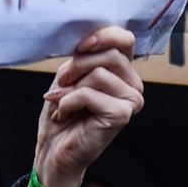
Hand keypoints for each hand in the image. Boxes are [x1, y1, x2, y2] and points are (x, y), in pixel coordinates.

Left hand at [32, 27, 142, 186]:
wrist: (54, 150)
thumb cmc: (62, 113)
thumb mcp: (70, 75)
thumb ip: (84, 57)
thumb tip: (88, 40)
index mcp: (123, 72)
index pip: (124, 40)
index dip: (102, 36)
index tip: (79, 46)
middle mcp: (133, 85)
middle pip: (110, 55)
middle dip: (78, 65)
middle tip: (62, 83)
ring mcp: (131, 101)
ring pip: (99, 73)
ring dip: (71, 87)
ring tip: (63, 102)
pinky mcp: (122, 115)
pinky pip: (90, 93)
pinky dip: (69, 102)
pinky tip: (64, 114)